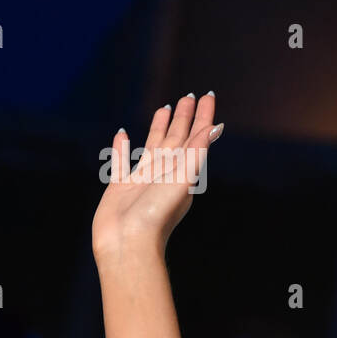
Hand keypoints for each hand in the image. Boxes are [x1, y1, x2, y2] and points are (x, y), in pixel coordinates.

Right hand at [92, 91, 222, 261]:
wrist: (128, 243)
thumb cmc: (157, 215)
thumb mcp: (183, 179)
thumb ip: (197, 152)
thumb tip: (216, 127)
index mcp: (184, 173)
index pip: (196, 136)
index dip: (202, 116)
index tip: (207, 94)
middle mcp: (166, 174)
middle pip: (177, 138)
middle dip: (184, 117)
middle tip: (188, 95)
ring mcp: (143, 180)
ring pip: (152, 146)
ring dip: (158, 127)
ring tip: (163, 109)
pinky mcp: (120, 187)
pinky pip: (121, 161)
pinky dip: (122, 147)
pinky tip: (122, 133)